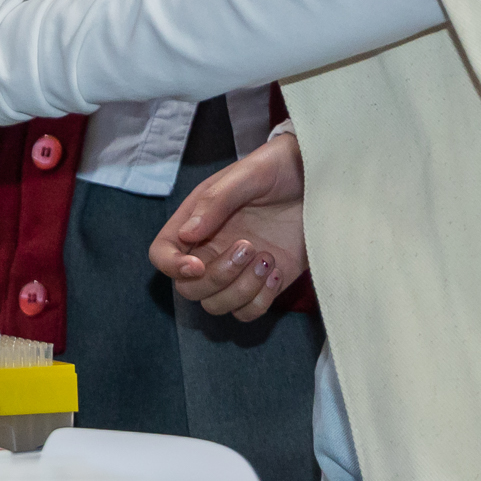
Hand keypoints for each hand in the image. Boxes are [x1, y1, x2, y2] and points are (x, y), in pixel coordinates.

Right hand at [150, 128, 307, 320]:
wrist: (317, 179)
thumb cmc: (277, 168)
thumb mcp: (247, 176)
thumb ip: (215, 202)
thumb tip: (187, 233)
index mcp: (196, 220)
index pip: (163, 253)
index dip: (172, 266)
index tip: (197, 264)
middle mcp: (211, 249)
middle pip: (189, 288)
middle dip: (217, 277)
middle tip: (249, 246)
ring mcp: (237, 270)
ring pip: (217, 305)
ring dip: (241, 289)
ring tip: (267, 257)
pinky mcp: (263, 284)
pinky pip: (248, 312)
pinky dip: (260, 300)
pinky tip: (278, 270)